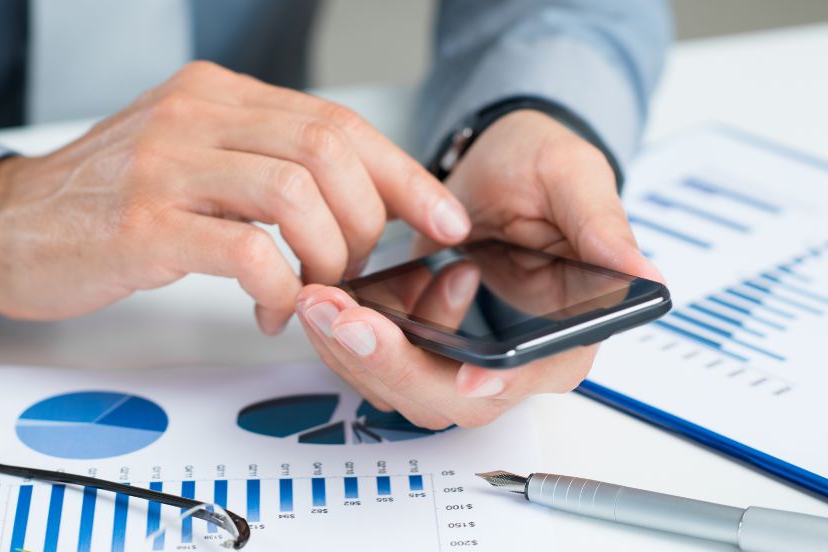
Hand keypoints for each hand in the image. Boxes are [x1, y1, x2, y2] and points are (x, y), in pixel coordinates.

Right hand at [0, 61, 470, 332]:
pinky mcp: (143, 225)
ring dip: (327, 257)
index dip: (403, 174)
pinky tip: (269, 308)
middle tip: (357, 270)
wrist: (6, 223)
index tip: (442, 217)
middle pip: (329, 152)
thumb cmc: (109, 201)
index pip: (338, 121)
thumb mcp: (194, 157)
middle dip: (369, 223)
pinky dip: (279, 287)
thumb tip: (357, 201)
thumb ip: (264, 163)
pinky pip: (247, 250)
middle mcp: (197, 114)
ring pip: (298, 195)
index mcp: (219, 95)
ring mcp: (168, 165)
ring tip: (313, 292)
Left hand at [296, 109, 661, 428]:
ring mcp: (460, 357)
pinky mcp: (420, 344)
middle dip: (393, 365)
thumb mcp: (573, 178)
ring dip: (354, 354)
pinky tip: (327, 298)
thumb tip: (644, 274)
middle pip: (451, 400)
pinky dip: (343, 340)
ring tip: (321, 301)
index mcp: (565, 334)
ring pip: (403, 390)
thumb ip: (601, 226)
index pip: (530, 380)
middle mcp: (513, 361)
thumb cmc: (540, 170)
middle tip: (345, 318)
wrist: (497, 165)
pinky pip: (376, 364)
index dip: (493, 386)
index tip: (459, 372)